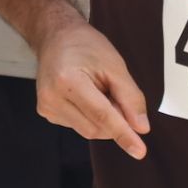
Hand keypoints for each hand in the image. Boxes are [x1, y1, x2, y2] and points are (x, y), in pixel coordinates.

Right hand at [35, 21, 150, 158]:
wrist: (56, 36)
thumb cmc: (86, 46)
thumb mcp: (115, 65)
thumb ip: (130, 97)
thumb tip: (141, 128)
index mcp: (69, 81)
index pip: (102, 116)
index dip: (123, 134)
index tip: (140, 151)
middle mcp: (52, 98)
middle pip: (95, 128)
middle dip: (115, 121)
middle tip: (118, 97)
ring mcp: (46, 107)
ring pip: (87, 130)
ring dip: (103, 120)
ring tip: (100, 91)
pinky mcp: (46, 112)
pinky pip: (77, 125)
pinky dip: (90, 117)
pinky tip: (88, 97)